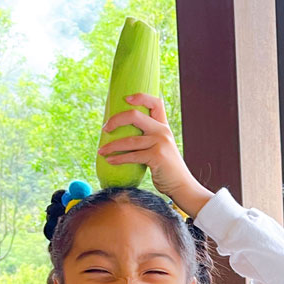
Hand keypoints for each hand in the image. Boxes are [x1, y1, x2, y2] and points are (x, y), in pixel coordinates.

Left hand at [97, 94, 212, 216]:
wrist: (181, 186)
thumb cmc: (167, 169)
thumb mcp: (161, 148)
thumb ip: (148, 139)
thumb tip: (122, 135)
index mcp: (163, 127)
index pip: (155, 102)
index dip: (140, 97)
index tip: (125, 99)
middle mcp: (162, 131)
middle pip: (135, 115)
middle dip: (116, 120)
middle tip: (105, 129)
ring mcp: (160, 143)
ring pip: (129, 140)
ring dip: (112, 146)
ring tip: (102, 151)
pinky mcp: (157, 156)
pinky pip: (132, 156)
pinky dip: (118, 159)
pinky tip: (110, 161)